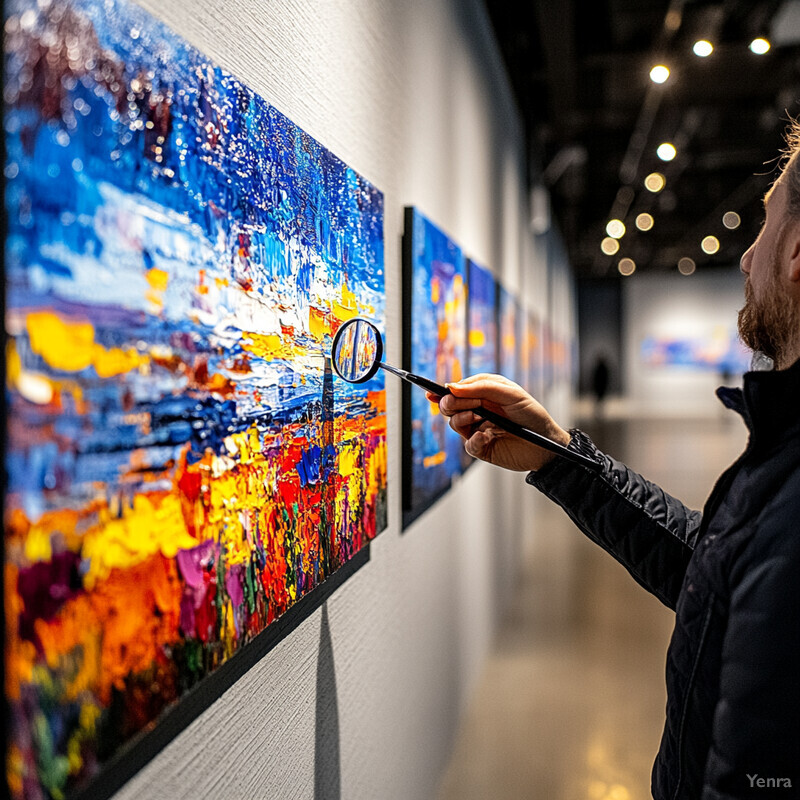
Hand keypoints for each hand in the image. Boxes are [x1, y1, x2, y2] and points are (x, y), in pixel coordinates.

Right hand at [428, 373, 570, 471]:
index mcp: (483, 394)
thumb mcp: (510, 394)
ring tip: (477, 417)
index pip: (456, 390)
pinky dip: (474, 440)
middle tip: (470, 404)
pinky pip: (468, 444)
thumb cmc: (532, 415)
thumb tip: (452, 387)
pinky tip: (486, 437)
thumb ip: (481, 388)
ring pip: (455, 423)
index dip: (443, 391)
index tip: (432, 391)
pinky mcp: (482, 448)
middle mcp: (478, 411)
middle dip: (452, 403)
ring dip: (462, 418)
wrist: (548, 444)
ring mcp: (478, 429)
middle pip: (450, 406)